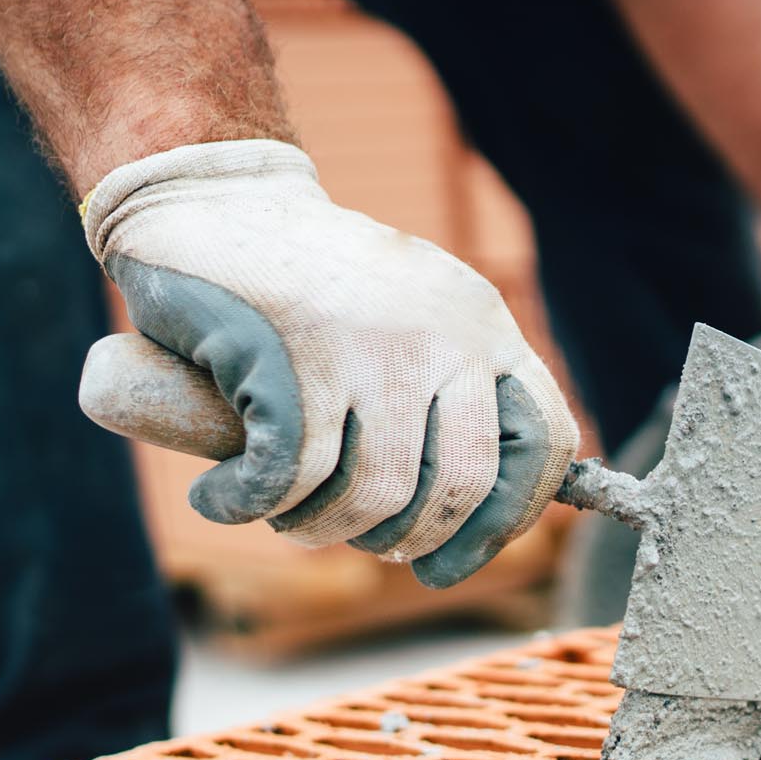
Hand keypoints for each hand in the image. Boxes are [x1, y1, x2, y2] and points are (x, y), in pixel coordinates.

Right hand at [80, 140, 579, 586]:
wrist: (213, 198)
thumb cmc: (311, 286)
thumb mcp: (411, 320)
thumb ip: (452, 395)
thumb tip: (475, 523)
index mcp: (484, 325)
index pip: (546, 443)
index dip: (508, 520)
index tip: (451, 560)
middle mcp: (443, 333)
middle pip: (460, 487)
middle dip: (402, 541)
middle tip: (352, 538)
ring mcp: (371, 344)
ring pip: (373, 496)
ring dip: (318, 529)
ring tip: (284, 515)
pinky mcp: (292, 355)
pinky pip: (289, 478)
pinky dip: (246, 504)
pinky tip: (222, 496)